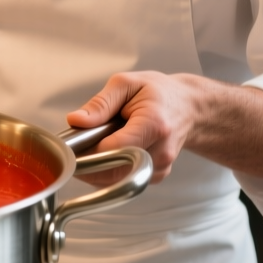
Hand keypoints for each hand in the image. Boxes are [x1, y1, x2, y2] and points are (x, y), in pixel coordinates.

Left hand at [67, 72, 198, 183]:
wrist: (189, 107)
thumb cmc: (159, 93)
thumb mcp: (127, 84)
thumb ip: (101, 103)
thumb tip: (76, 121)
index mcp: (154, 124)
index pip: (113, 149)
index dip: (87, 150)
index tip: (73, 145)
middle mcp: (161, 150)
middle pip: (113, 169)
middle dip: (89, 161)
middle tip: (81, 145)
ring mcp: (160, 166)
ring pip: (116, 178)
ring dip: (100, 166)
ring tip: (103, 143)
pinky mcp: (157, 175)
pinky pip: (124, 179)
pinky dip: (112, 169)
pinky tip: (115, 151)